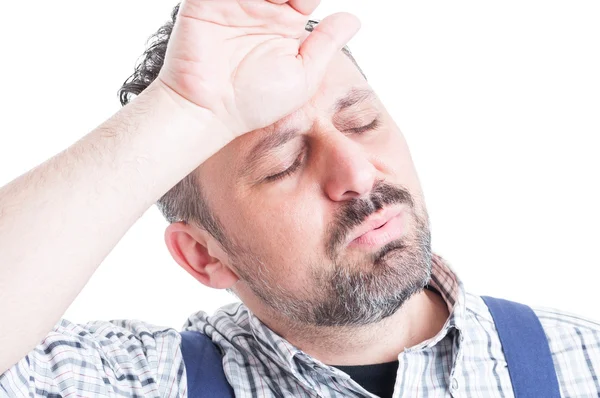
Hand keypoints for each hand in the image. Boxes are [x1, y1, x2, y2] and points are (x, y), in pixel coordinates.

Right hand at [157, 0, 359, 135]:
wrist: (210, 110)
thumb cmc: (255, 102)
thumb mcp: (303, 75)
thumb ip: (326, 44)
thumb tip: (353, 19)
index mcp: (286, 23)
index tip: (308, 2)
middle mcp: (263, 8)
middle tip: (288, 1)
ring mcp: (235, 2)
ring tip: (276, 0)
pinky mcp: (207, 1)